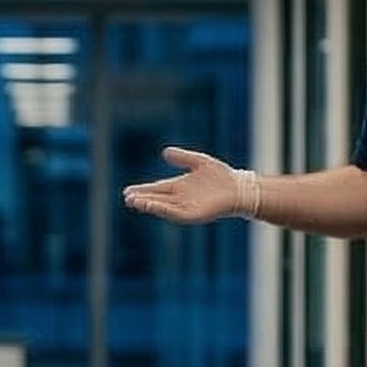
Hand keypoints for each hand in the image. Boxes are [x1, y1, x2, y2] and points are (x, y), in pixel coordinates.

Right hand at [122, 146, 258, 223]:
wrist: (239, 188)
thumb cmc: (222, 176)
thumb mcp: (199, 161)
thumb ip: (183, 157)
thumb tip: (164, 152)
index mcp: (180, 187)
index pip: (157, 189)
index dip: (143, 190)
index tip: (127, 191)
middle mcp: (180, 199)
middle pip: (156, 199)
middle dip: (142, 198)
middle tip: (126, 198)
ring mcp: (186, 207)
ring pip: (163, 207)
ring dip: (149, 205)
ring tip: (134, 202)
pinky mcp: (193, 214)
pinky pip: (175, 213)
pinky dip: (163, 209)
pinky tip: (153, 205)